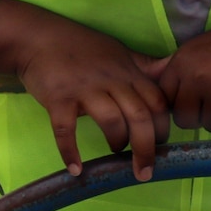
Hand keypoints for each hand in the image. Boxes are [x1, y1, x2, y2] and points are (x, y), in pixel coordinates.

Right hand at [14, 17, 170, 178]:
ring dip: (117, 143)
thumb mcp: (118, 52)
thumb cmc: (80, 47)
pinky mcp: (58, 98)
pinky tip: (75, 168)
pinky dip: (70, 151)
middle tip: (144, 172)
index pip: (157, 103)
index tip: (159, 146)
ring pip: (111, 121)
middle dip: (146, 148)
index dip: (163, 128)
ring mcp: (84, 89)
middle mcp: (111, 80)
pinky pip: (66, 129)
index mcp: (128, 72)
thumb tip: (173, 69)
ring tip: (114, 153)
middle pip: (139, 116)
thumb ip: (145, 66)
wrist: (37, 38)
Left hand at [154, 14, 210, 132]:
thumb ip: (174, 68)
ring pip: (210, 125)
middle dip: (200, 115)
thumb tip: (144, 82)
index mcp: (182, 63)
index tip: (195, 97)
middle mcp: (198, 77)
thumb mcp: (198, 47)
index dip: (180, 102)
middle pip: (185, 119)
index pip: (165, 100)